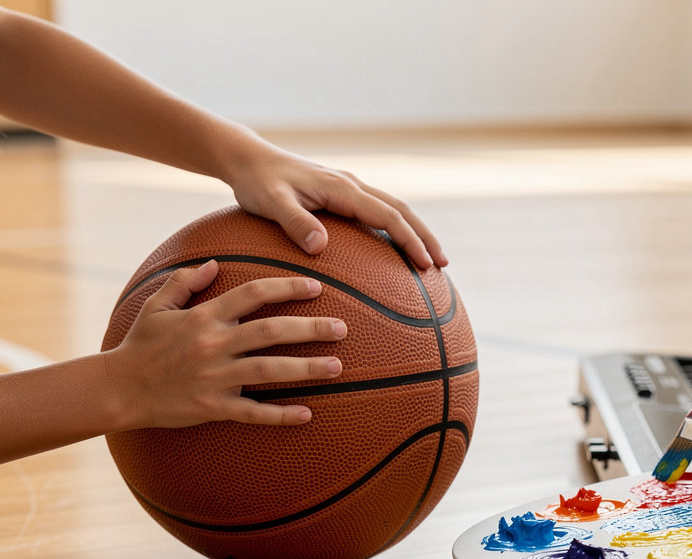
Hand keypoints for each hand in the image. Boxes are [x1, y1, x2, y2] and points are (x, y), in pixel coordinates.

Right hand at [104, 260, 344, 428]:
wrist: (119, 388)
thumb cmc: (140, 346)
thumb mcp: (157, 306)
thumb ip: (184, 281)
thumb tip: (213, 264)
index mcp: (204, 317)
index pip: (252, 294)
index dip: (286, 287)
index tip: (316, 286)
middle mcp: (213, 344)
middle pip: (271, 331)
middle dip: (310, 328)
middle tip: (343, 328)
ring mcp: (215, 378)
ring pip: (269, 371)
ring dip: (306, 369)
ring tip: (336, 366)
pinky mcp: (212, 407)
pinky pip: (253, 413)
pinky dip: (280, 415)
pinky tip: (307, 414)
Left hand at [226, 143, 445, 270]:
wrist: (248, 159)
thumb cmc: (257, 183)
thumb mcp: (270, 203)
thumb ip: (295, 222)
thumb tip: (319, 247)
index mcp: (342, 189)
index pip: (388, 216)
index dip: (410, 240)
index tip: (426, 265)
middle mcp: (352, 186)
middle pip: (401, 211)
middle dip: (425, 237)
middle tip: (443, 265)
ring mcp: (349, 189)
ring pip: (393, 209)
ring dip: (415, 233)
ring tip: (430, 260)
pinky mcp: (342, 196)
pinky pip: (378, 213)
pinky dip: (396, 230)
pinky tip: (396, 251)